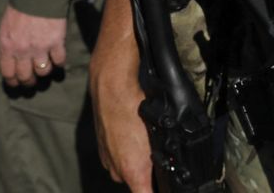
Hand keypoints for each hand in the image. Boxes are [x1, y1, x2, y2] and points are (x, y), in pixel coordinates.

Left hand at [0, 6, 67, 87]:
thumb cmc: (18, 10)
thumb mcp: (4, 28)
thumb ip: (5, 45)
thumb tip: (4, 59)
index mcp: (7, 47)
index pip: (8, 73)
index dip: (12, 81)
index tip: (16, 83)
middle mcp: (23, 51)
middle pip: (26, 76)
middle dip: (28, 82)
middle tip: (31, 81)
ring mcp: (41, 48)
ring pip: (43, 72)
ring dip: (44, 72)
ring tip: (45, 69)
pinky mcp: (56, 42)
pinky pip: (59, 60)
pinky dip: (59, 63)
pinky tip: (58, 60)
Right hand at [93, 52, 154, 191]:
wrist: (111, 90)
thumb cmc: (135, 110)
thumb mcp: (159, 135)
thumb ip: (163, 159)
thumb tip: (170, 169)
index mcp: (133, 172)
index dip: (159, 189)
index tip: (165, 186)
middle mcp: (118, 172)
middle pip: (138, 183)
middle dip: (149, 173)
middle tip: (159, 156)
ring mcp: (108, 161)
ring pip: (128, 169)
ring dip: (138, 161)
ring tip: (146, 141)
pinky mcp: (103, 151)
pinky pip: (118, 158)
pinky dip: (127, 150)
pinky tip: (135, 135)